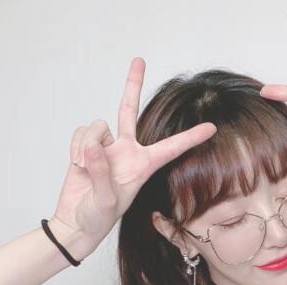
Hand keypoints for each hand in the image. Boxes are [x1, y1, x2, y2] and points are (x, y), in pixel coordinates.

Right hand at [51, 57, 216, 245]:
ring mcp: (107, 148)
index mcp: (142, 166)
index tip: (212, 128)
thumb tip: (94, 145)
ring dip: (86, 144)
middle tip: (139, 60)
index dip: (191, 138)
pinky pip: (82, 132)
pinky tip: (77, 165)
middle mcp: (127, 152)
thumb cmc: (96, 217)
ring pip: (97, 125)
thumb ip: (101, 173)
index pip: (171, 148)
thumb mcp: (105, 201)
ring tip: (83, 168)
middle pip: (130, 110)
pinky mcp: (88, 147)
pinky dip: (76, 146)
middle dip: (133, 85)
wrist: (75, 222)